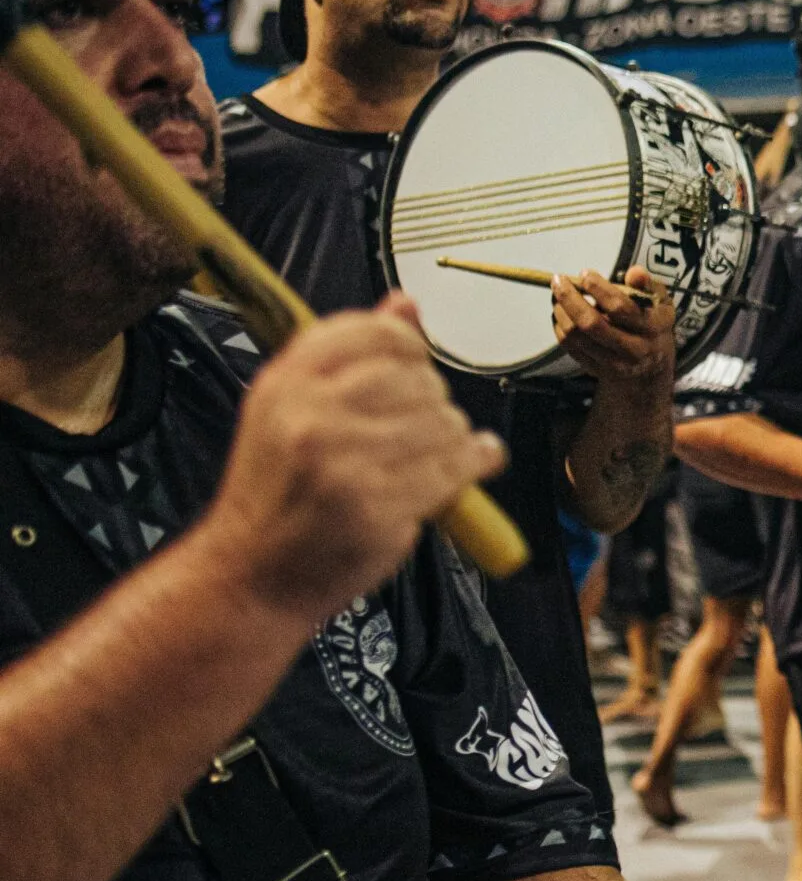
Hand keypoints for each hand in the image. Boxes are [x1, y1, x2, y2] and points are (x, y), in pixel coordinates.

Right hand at [206, 294, 506, 623]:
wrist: (251, 576)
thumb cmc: (279, 496)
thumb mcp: (293, 412)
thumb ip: (352, 359)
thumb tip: (404, 303)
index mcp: (287, 382)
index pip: (373, 332)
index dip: (410, 346)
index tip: (417, 366)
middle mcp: (310, 414)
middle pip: (417, 378)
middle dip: (433, 402)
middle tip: (421, 429)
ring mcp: (343, 460)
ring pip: (443, 422)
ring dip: (454, 440)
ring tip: (431, 459)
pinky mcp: (377, 504)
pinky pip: (454, 467)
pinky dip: (472, 467)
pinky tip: (468, 468)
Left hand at [555, 264, 676, 383]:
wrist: (652, 367)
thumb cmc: (653, 325)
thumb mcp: (660, 302)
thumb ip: (646, 284)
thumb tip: (635, 272)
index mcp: (652, 328)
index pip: (619, 307)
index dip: (598, 288)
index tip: (585, 274)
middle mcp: (634, 349)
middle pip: (591, 323)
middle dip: (570, 298)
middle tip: (559, 281)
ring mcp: (614, 363)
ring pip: (576, 336)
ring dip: (561, 312)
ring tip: (557, 295)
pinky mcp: (598, 370)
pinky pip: (570, 347)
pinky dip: (560, 327)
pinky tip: (561, 313)